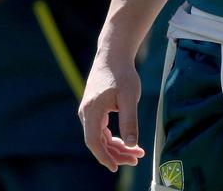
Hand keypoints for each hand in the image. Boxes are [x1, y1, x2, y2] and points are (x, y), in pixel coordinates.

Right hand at [79, 52, 145, 171]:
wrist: (113, 54)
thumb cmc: (122, 73)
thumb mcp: (130, 97)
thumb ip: (130, 121)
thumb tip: (131, 145)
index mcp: (92, 110)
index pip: (93, 141)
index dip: (104, 157)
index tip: (117, 168)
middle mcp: (86, 112)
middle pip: (97, 142)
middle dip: (116, 154)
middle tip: (136, 159)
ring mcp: (89, 111)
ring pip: (100, 137)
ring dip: (116, 147)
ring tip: (136, 153)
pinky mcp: (94, 109)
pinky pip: (101, 130)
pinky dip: (113, 138)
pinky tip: (126, 141)